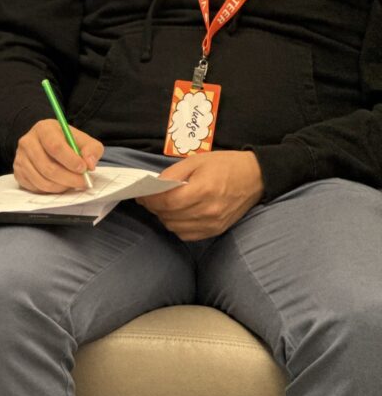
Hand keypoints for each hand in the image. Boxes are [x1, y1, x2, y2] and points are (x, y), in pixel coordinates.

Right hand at [13, 118, 103, 193]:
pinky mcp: (18, 172)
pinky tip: (59, 183)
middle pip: (48, 167)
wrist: (45, 144)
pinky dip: (51, 190)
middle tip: (83, 182)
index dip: (70, 160)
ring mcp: (20, 158)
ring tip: (72, 183)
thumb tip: (89, 164)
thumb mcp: (81, 139)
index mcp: (43, 128)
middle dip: (69, 178)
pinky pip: (36, 188)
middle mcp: (27, 141)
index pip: (55, 146)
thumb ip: (91, 149)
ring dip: (61, 186)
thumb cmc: (65, 141)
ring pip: (42, 181)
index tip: (84, 169)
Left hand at [137, 150, 263, 240]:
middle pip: (169, 216)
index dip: (150, 200)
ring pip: (176, 228)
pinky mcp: (216, 231)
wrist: (255, 177)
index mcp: (203, 190)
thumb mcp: (196, 160)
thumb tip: (154, 186)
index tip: (141, 194)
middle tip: (148, 198)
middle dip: (154, 208)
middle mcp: (208, 211)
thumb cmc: (225, 164)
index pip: (168, 202)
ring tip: (162, 205)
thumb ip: (173, 174)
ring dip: (164, 217)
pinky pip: (188, 235)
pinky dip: (177, 226)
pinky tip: (176, 214)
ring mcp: (213, 224)